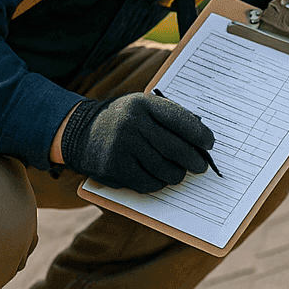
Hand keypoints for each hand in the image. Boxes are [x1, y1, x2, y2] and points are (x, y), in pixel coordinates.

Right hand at [60, 92, 213, 192]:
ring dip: (176, 174)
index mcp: (143, 104)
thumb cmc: (123, 121)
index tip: (209, 144)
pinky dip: (158, 184)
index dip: (199, 134)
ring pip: (164, 169)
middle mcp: (132, 123)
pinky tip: (158, 178)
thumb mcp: (142, 107)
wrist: (80, 132)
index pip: (180, 119)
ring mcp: (122, 146)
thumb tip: (200, 139)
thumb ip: (167, 118)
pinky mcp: (114, 167)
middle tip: (200, 166)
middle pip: (176, 148)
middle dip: (194, 160)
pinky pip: (148, 183)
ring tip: (178, 173)